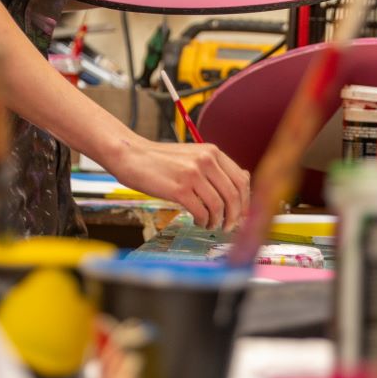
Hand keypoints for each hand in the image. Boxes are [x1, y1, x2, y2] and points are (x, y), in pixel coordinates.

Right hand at [103, 137, 249, 229]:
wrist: (131, 155)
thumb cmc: (161, 160)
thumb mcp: (192, 156)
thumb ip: (214, 167)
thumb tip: (243, 181)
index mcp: (212, 151)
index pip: (241, 179)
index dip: (245, 201)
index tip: (241, 214)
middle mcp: (206, 160)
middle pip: (234, 195)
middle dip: (235, 216)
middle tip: (228, 226)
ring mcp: (193, 174)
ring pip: (219, 206)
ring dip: (217, 221)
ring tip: (210, 225)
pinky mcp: (179, 189)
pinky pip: (201, 211)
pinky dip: (203, 221)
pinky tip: (198, 221)